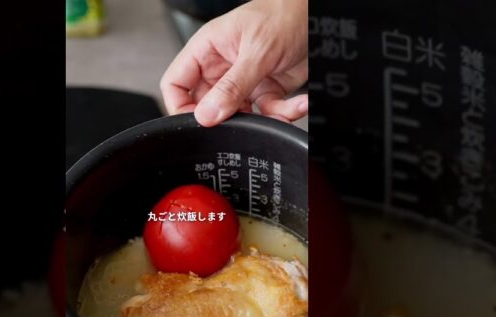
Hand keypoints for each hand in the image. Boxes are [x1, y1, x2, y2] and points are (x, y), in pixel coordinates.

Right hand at [160, 0, 307, 126]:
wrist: (318, 14)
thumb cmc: (287, 14)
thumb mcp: (257, 52)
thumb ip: (232, 86)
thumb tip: (207, 115)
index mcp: (207, 49)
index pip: (176, 83)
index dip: (180, 107)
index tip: (196, 123)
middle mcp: (222, 66)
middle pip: (206, 105)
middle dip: (226, 119)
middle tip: (243, 121)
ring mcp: (244, 80)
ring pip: (239, 115)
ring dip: (261, 120)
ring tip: (280, 111)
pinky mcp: (266, 89)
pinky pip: (267, 112)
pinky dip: (284, 113)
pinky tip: (298, 102)